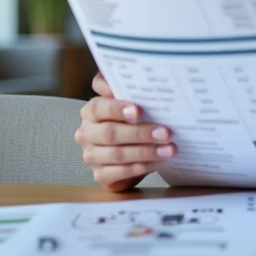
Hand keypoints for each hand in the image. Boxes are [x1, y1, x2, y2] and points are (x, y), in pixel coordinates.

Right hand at [75, 72, 177, 191]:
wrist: (130, 149)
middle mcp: (86, 133)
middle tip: (166, 132)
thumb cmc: (130, 119)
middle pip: (110, 134)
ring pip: (117, 155)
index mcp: (90, 112)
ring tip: (169, 149)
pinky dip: (141, 168)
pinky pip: (120, 173)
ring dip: (146, 152)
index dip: (117, 109)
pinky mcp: (101, 175)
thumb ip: (125, 87)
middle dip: (141, 133)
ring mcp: (91, 156)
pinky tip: (157, 162)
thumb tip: (133, 80)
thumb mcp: (130, 100)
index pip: (98, 108)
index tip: (139, 110)